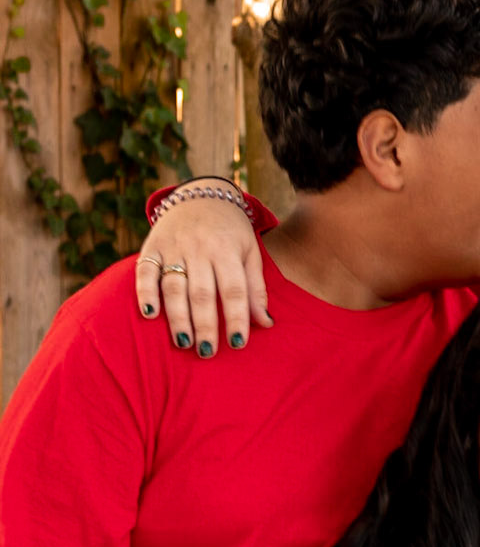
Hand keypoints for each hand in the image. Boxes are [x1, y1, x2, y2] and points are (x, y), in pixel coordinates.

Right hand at [136, 188, 271, 356]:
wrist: (201, 195)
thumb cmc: (230, 232)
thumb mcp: (250, 252)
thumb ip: (256, 288)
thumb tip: (266, 324)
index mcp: (227, 250)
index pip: (234, 289)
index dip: (236, 317)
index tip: (238, 343)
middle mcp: (200, 248)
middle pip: (202, 292)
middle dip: (205, 324)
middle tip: (208, 352)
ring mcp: (174, 247)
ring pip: (174, 286)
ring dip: (177, 317)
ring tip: (184, 343)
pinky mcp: (152, 247)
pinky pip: (145, 272)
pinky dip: (145, 293)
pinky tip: (150, 315)